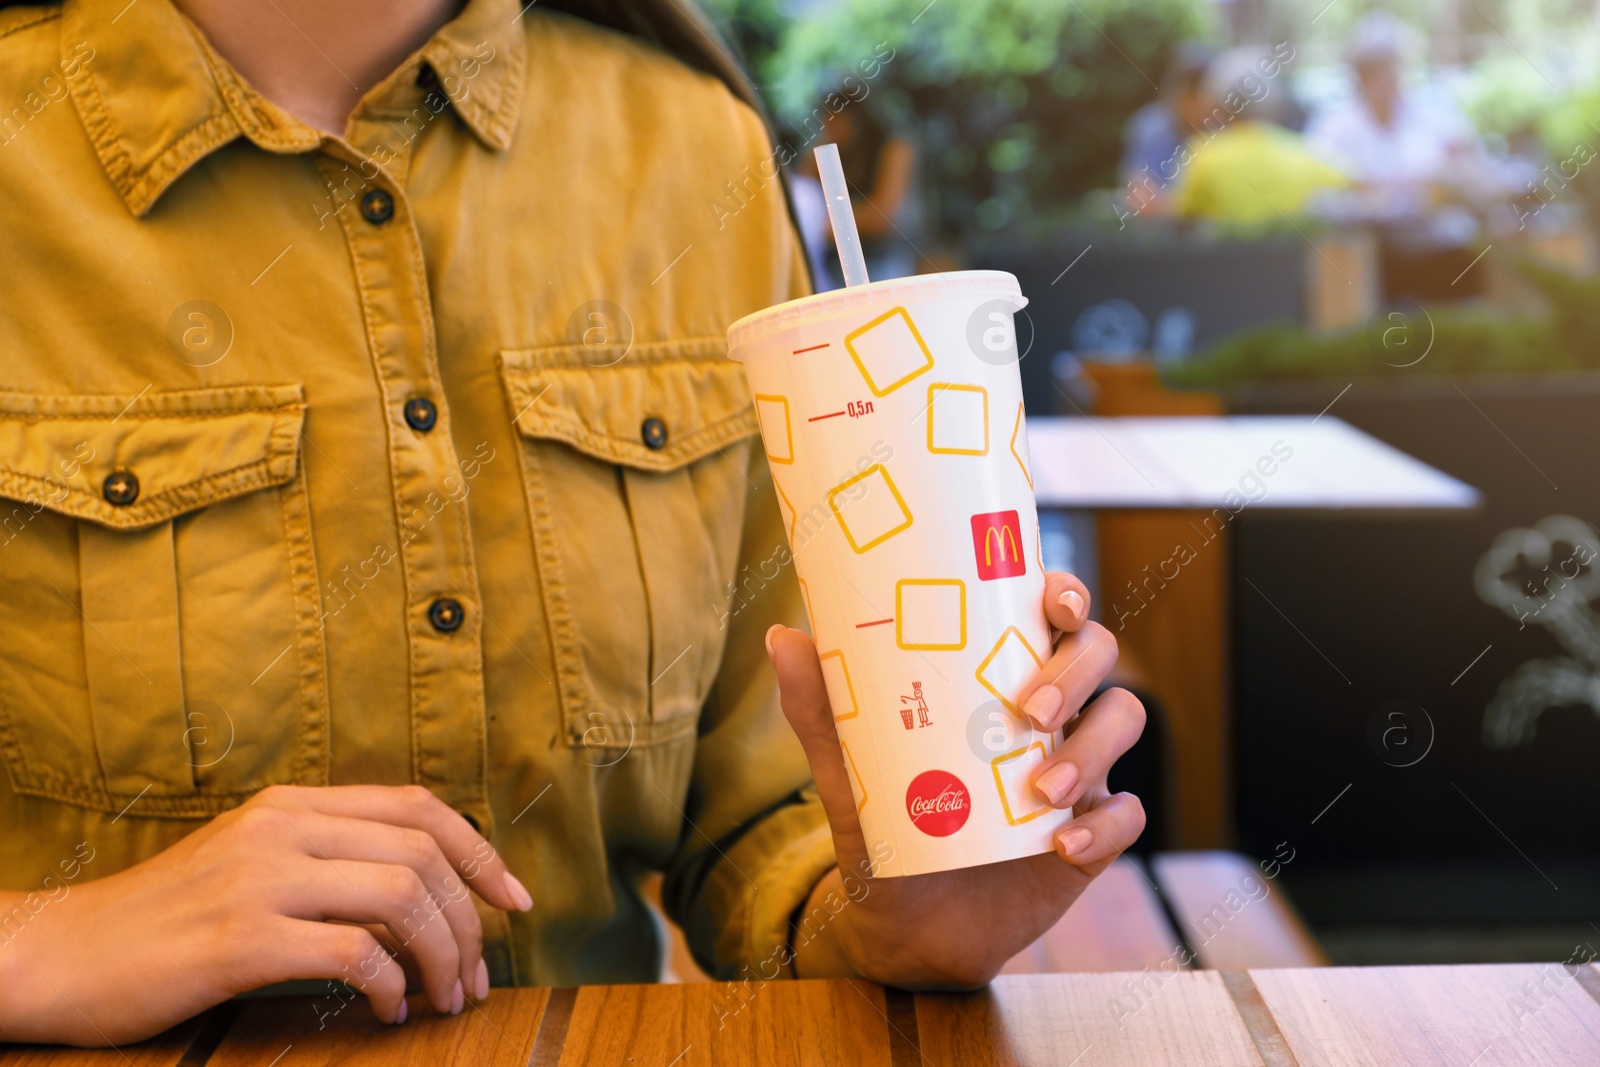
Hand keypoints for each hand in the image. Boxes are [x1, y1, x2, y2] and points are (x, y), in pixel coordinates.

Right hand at [0, 784, 533, 1045]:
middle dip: (470, 920)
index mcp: (292, 803)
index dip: (480, 853)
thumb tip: (423, 894)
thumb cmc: (163, 919)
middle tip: (476, 977)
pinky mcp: (242, 938)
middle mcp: (283, 827)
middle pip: (423, 853)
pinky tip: (387, 1012)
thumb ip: (326, 858)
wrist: (62, 953)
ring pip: (402, 895)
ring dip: (443, 954)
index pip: (419, 807)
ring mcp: (262, 878)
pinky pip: (355, 953)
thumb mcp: (250, 860)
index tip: (513, 903)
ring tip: (444, 999)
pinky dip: (391, 985)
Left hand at [768, 572, 1145, 987]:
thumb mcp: (848, 773)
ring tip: (1041, 789)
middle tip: (1028, 710)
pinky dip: (1106, 825)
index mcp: (996, 680)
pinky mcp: (1090, 835)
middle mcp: (1047, 715)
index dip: (1065, 594)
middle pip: (1098, 656)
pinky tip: (1063, 846)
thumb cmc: (885, 828)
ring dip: (1092, 746)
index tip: (1053, 600)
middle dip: (1077, 670)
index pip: (1048, 615)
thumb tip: (782, 637)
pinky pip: (1128, 816)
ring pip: (1123, 720)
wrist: (904, 925)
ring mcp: (1077, 770)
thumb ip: (819, 711)